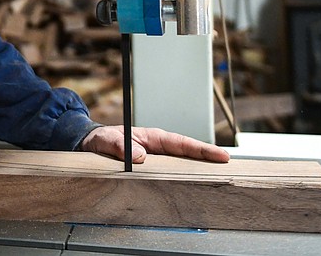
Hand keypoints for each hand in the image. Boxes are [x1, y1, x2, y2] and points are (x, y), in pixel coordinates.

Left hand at [81, 125, 229, 164]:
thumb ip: (118, 146)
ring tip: (220, 176)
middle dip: (208, 158)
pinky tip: (195, 184)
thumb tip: (140, 156)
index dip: (201, 149)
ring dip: (199, 168)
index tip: (220, 155)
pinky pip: (172, 170)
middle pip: (188, 152)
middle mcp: (157, 146)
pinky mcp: (152, 166)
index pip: (181, 142)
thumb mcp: (105, 141)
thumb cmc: (99, 140)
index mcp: (151, 137)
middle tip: (229, 166)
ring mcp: (156, 156)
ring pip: (182, 162)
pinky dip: (185, 175)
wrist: (90, 143)